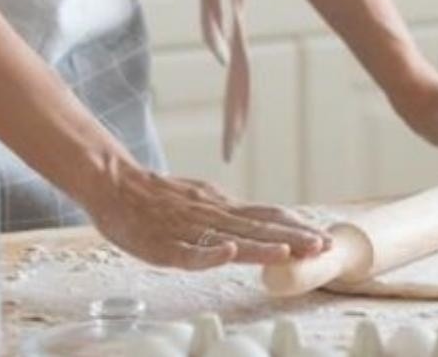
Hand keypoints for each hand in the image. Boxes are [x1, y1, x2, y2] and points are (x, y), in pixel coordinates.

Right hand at [84, 164, 328, 269]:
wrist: (114, 182)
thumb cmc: (156, 196)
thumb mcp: (201, 198)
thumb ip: (227, 212)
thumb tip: (259, 221)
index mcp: (221, 206)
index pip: (266, 215)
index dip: (295, 226)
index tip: (323, 237)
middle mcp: (212, 214)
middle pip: (258, 226)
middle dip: (292, 237)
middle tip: (323, 245)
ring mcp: (189, 228)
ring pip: (230, 237)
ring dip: (262, 246)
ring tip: (290, 252)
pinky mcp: (163, 243)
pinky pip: (188, 251)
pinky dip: (209, 253)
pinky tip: (229, 254)